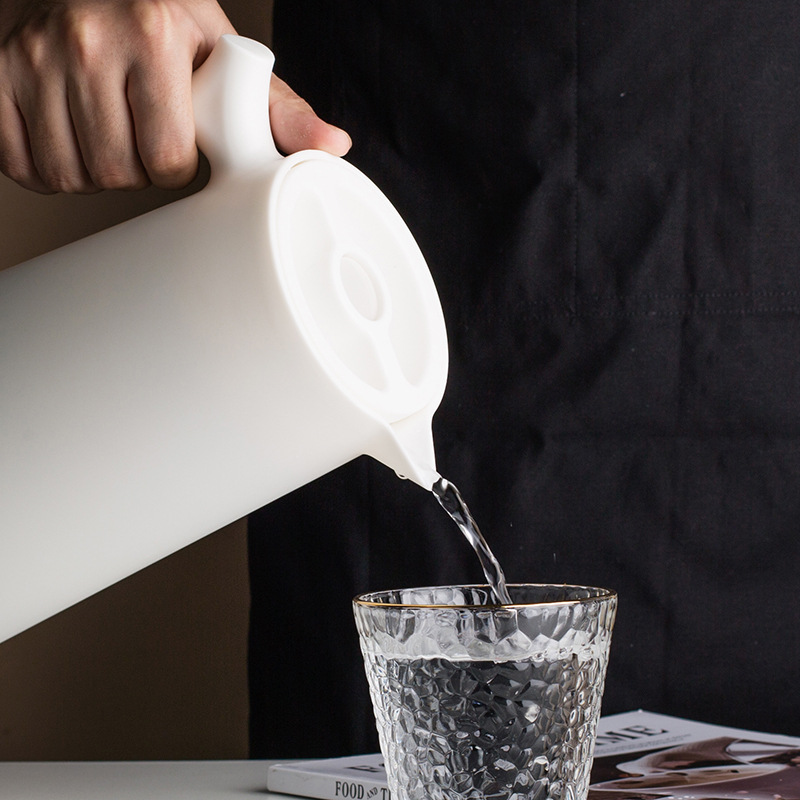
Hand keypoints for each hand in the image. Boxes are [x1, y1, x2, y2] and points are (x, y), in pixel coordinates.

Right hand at [0, 0, 350, 193]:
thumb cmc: (162, 23)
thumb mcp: (223, 56)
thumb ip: (278, 108)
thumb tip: (333, 147)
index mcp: (153, 34)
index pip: (167, 160)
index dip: (176, 167)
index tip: (177, 143)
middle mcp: (85, 39)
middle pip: (116, 174)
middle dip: (136, 171)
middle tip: (141, 137)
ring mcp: (31, 57)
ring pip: (68, 176)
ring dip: (94, 174)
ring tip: (110, 135)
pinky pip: (19, 165)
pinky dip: (46, 167)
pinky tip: (70, 137)